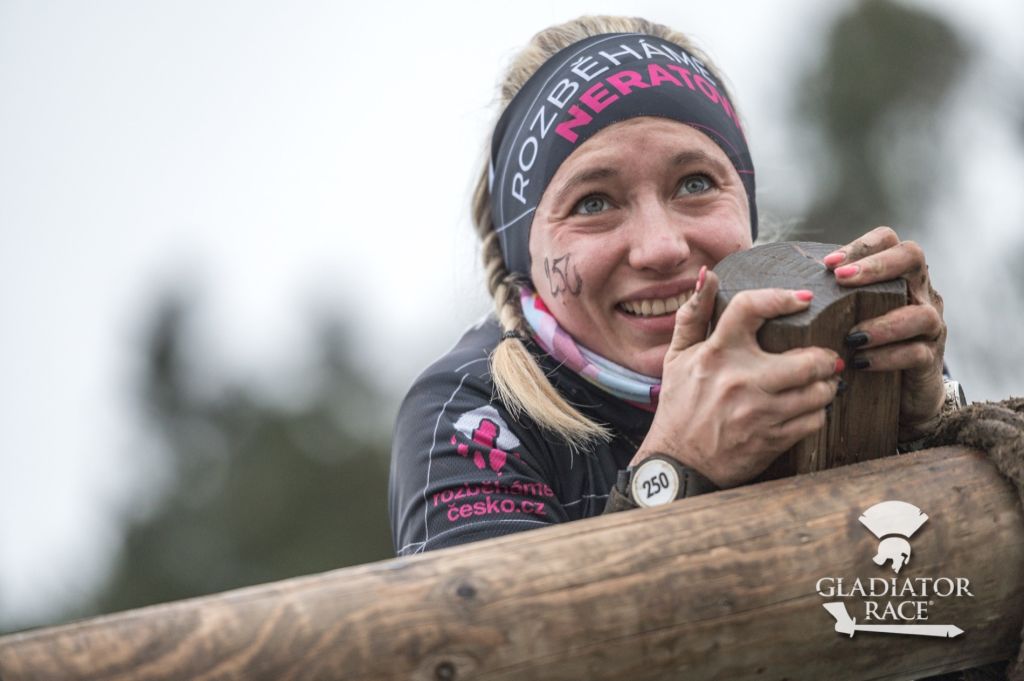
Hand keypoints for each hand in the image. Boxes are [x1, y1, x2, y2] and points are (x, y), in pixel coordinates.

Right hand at [633, 267, 842, 487]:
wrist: (678, 462)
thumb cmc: (679, 405)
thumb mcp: (677, 357)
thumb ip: (693, 314)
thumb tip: (708, 275)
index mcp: (716, 353)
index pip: (751, 308)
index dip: (783, 298)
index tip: (803, 300)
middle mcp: (740, 380)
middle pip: (807, 359)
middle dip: (822, 358)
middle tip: (821, 358)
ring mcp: (759, 412)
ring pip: (819, 391)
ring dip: (825, 386)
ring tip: (818, 383)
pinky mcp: (772, 439)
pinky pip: (815, 420)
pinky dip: (817, 412)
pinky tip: (806, 409)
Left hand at [823, 226, 945, 440]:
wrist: (902, 393)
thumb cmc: (864, 345)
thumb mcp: (847, 315)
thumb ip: (827, 298)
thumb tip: (780, 289)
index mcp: (897, 275)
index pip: (889, 240)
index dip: (861, 245)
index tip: (828, 264)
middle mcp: (919, 292)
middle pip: (912, 257)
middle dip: (876, 266)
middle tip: (843, 280)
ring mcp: (930, 325)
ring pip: (920, 313)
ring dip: (884, 323)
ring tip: (852, 335)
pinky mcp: (930, 360)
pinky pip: (916, 353)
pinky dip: (888, 356)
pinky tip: (861, 361)